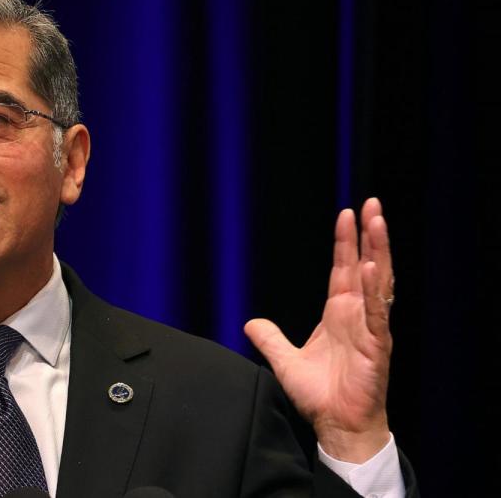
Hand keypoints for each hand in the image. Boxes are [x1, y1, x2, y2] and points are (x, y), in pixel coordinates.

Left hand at [244, 198, 394, 462]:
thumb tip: (250, 323)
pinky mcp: (377, 345)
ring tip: (377, 222)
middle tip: (371, 204)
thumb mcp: (284, 361)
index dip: (346, 242)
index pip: (344, 268)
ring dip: (379, 251)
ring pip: (379, 282)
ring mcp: (370, 328)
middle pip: (366, 265)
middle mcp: (358, 315)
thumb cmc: (320, 395)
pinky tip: (373, 268)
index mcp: (340, 313)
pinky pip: (377, 313)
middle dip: (370, 234)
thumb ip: (270, 338)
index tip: (347, 214)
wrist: (336, 424)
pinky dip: (375, 290)